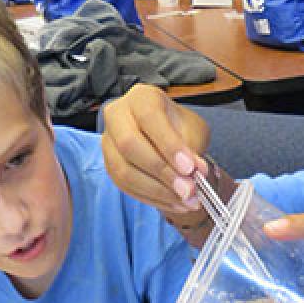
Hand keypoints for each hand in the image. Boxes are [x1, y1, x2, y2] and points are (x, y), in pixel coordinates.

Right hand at [101, 84, 210, 213]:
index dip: (169, 145)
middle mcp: (118, 116)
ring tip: (186, 202)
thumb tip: (195, 174)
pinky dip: (151, 199)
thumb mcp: (193, 131)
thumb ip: (192, 150)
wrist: (166, 137)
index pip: (150, 119)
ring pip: (124, 171)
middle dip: (162, 172)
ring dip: (157, 192)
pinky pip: (125, 187)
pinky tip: (174, 204)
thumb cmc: (179, 128)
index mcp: (141, 98)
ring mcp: (108, 142)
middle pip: (129, 145)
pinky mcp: (109, 166)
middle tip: (188, 190)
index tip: (190, 168)